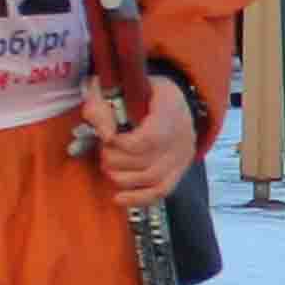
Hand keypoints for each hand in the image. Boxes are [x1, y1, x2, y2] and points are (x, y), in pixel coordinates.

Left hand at [95, 60, 203, 205]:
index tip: (106, 139)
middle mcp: (181, 137)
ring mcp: (181, 157)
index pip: (148, 139)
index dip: (121, 145)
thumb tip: (103, 135)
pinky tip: (119, 199)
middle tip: (103, 152)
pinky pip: (161, 191)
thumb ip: (102, 104)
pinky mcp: (179, 171)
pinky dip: (138, 198)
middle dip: (116, 160)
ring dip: (122, 177)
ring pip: (151, 178)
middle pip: (146, 161)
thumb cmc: (144, 92)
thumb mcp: (120, 85)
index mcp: (169, 110)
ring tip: (108, 167)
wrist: (177, 101)